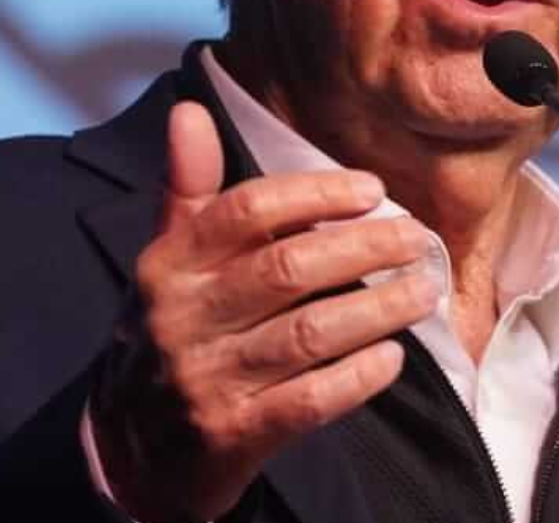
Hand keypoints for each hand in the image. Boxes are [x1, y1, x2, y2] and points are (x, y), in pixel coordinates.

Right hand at [89, 102, 439, 522]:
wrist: (133, 447)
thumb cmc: (172, 332)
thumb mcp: (167, 261)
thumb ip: (190, 190)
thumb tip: (191, 110)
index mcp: (168, 266)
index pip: (246, 212)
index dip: (316, 195)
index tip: (372, 191)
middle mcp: (182, 319)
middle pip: (289, 269)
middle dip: (365, 249)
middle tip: (417, 239)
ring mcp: (208, 380)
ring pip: (309, 334)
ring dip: (379, 309)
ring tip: (425, 291)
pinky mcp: (235, 435)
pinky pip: (310, 400)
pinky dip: (358, 376)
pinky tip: (392, 356)